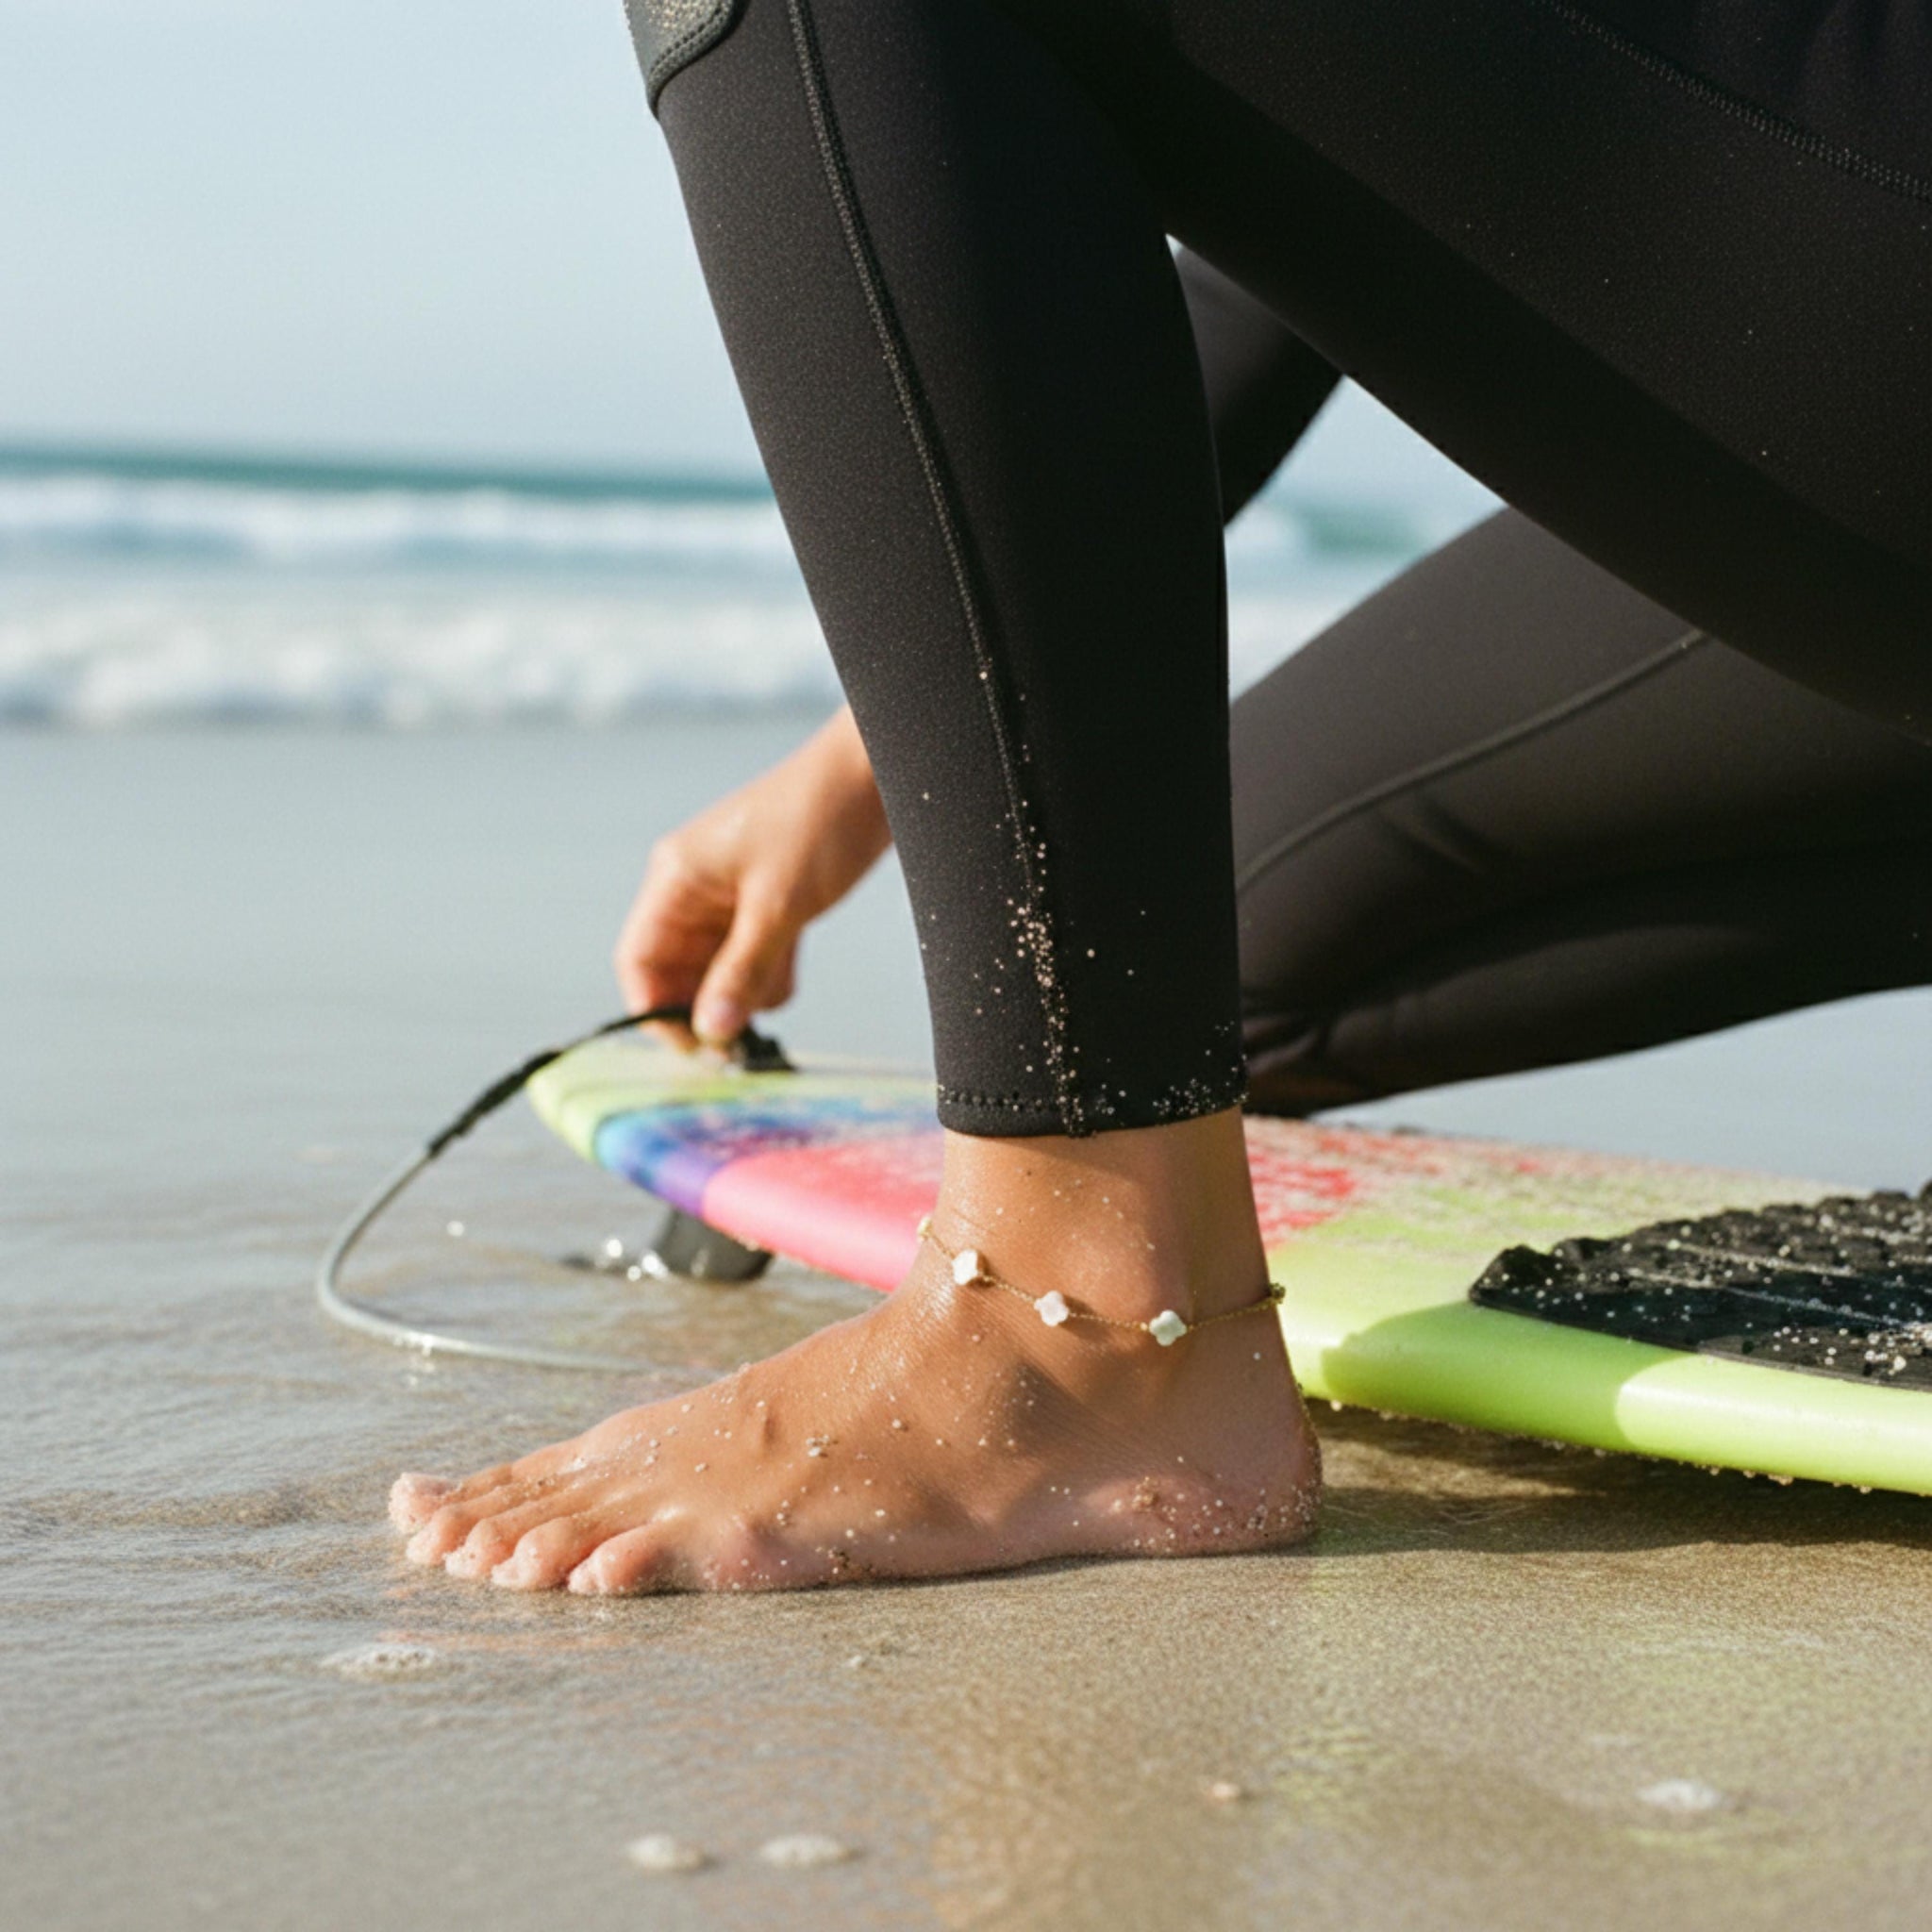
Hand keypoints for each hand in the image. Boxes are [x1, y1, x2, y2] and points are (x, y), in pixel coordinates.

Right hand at [614, 706, 890, 1048]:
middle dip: (705, 1007)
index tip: (695, 1048)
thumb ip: (744, 971)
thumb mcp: (779, 906)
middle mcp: (694, 888)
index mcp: (676, 879)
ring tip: (773, 993)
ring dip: (742, 992)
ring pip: (717, 967)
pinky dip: (767, 974)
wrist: (875, 774)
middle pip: (676, 971)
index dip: (657, 1010)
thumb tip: (712, 1032)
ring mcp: (730, 895)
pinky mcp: (767, 899)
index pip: (640, 960)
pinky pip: (751, 954)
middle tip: (738, 1045)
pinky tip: (787, 977)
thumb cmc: (820, 822)